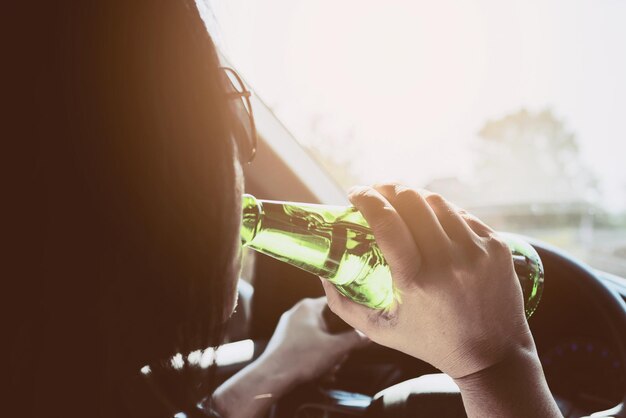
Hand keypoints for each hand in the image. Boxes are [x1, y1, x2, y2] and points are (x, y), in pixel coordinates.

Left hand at [260, 297, 367, 383]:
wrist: (272, 377)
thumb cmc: (300, 358)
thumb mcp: (335, 349)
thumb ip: (354, 339)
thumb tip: (368, 334)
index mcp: (309, 307)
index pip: (336, 301)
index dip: (349, 314)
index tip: (358, 324)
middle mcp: (298, 313)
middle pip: (329, 322)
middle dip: (338, 342)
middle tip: (341, 356)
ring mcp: (290, 326)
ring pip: (320, 336)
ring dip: (329, 352)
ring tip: (329, 368)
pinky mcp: (286, 340)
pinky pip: (309, 345)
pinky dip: (317, 356)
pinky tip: (321, 372)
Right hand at [321, 184, 531, 378]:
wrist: (494, 356)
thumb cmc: (431, 343)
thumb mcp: (379, 330)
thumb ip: (343, 303)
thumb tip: (321, 272)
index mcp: (416, 280)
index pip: (387, 221)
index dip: (366, 199)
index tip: (354, 192)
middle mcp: (449, 261)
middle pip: (412, 200)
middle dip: (388, 188)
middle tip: (376, 192)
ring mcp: (477, 251)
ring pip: (437, 202)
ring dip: (413, 196)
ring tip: (401, 203)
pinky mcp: (496, 247)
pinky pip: (462, 214)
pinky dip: (441, 211)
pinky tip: (431, 219)